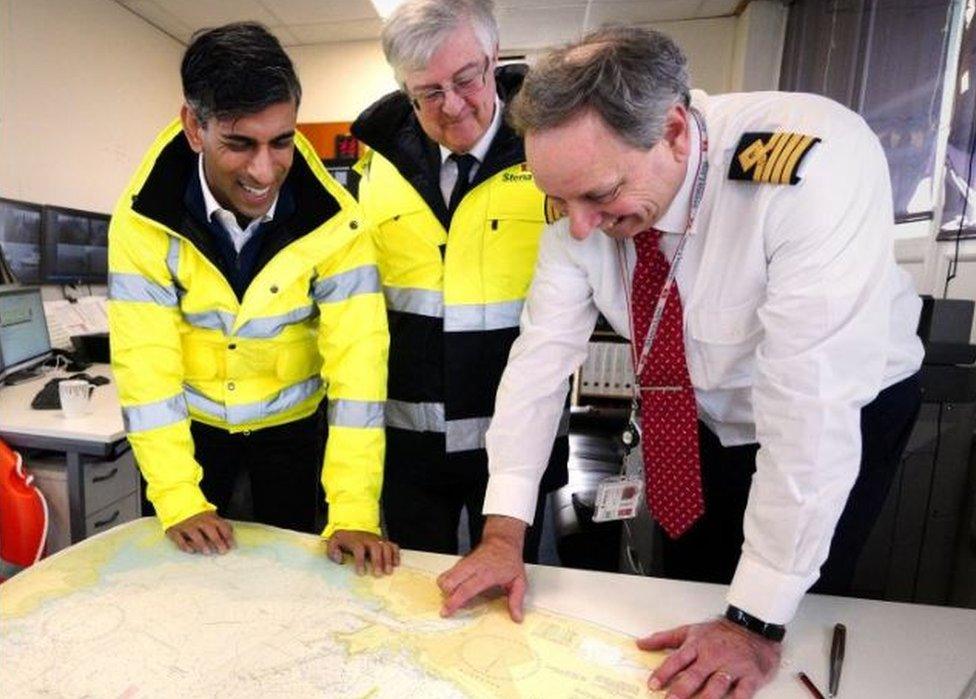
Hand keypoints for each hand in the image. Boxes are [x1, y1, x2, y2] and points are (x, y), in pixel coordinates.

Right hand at [165, 510, 234, 554]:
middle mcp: (199, 521)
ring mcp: (187, 525)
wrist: (178, 504)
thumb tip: (231, 531)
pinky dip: (185, 545)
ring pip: (195, 535)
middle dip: (217, 541)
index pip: (221, 526)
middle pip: (210, 531)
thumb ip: (220, 524)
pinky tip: (191, 550)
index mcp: (210, 517)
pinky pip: (180, 539)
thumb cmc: (197, 514)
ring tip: (208, 552)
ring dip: (202, 544)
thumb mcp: (211, 515)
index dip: (228, 537)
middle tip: (222, 550)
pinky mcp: (175, 530)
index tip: (231, 546)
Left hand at [327, 530, 399, 575]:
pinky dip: (396, 554)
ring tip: (388, 572)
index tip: (361, 574)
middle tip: (378, 574)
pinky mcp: (383, 541)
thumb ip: (332, 551)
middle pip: (375, 547)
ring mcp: (377, 539)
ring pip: (385, 546)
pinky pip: (393, 545)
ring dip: (388, 559)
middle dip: (378, 561)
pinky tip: (396, 564)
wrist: (350, 529)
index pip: (359, 548)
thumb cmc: (342, 541)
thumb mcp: (333, 543)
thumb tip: (340, 559)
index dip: (360, 561)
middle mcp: (368, 539)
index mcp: (355, 540)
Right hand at [437, 515, 527, 620]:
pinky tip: (456, 588)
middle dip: (446, 596)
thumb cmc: (510, 561)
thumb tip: (517, 617)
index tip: (447, 611)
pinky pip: (448, 573)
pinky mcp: (460, 561)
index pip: (466, 589)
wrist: (502, 541)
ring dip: (445, 589)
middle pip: (450, 582)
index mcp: (487, 574)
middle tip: (450, 605)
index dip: (455, 601)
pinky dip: (448, 582)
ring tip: (453, 597)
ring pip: (445, 576)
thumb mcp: (519, 581)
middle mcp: (472, 567)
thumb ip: (516, 600)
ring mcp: (465, 563)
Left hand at [636, 618, 780, 697]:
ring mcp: (732, 667)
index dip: (664, 673)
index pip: (677, 660)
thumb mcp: (690, 630)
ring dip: (706, 698)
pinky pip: (743, 692)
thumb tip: (640, 644)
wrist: (753, 628)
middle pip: (695, 675)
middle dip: (681, 690)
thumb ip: (664, 639)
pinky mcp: (751, 676)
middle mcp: (713, 656)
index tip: (653, 685)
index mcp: (697, 645)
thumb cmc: (719, 632)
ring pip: (717, 685)